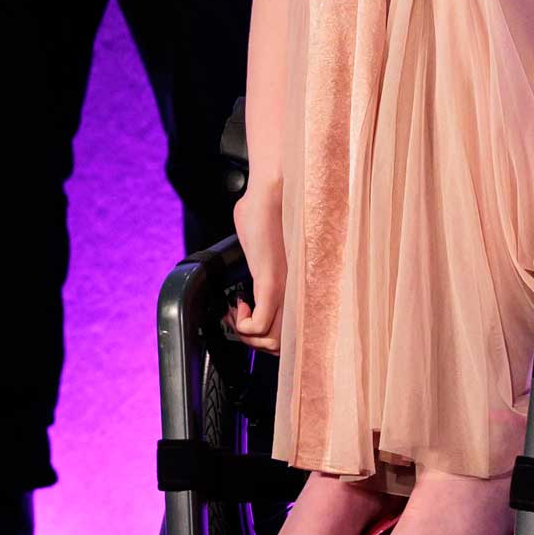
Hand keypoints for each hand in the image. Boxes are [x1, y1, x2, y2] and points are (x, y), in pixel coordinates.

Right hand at [223, 186, 287, 353]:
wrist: (277, 189)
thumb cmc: (270, 208)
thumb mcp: (263, 246)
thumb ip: (259, 262)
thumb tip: (249, 258)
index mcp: (296, 289)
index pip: (292, 335)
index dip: (266, 336)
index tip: (248, 317)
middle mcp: (296, 295)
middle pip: (281, 346)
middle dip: (254, 342)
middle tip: (238, 320)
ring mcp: (287, 291)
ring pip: (269, 342)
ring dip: (245, 335)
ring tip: (236, 314)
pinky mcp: (272, 283)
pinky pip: (257, 326)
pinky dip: (241, 324)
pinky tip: (237, 306)